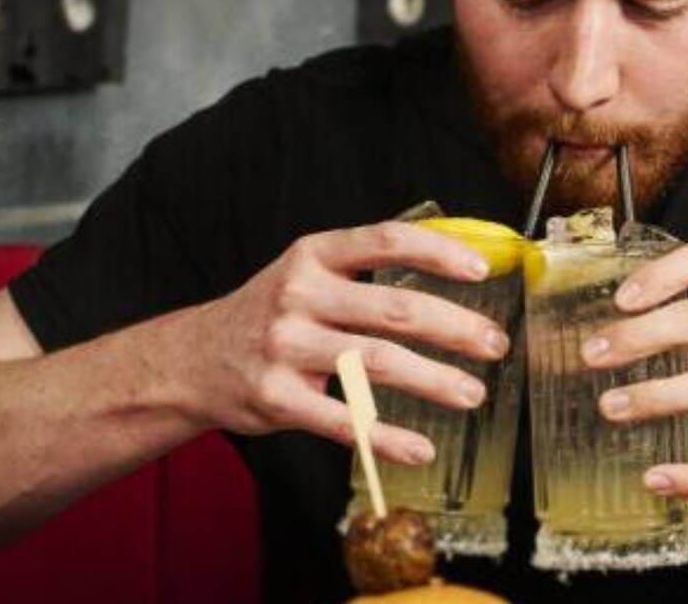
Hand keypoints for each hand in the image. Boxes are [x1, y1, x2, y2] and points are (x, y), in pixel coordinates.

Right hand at [181, 222, 511, 463]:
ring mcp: (286, 347)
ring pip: (376, 364)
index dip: (438, 252)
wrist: (192, 360)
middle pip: (392, 308)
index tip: (482, 269)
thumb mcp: (308, 271)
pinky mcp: (277, 399)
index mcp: (315, 254)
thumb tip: (453, 256)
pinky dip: (388, 438)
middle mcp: (299, 294)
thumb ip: (366, 265)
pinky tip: (422, 447)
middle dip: (454, 326)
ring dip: (434, 381)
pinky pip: (344, 420)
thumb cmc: (271, 312)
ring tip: (473, 393)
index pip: (386, 240)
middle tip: (495, 343)